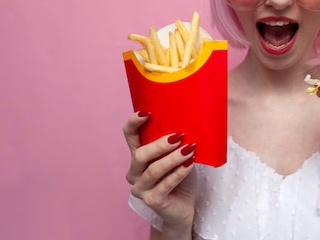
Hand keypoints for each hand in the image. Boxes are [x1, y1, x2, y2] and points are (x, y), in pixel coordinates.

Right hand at [123, 112, 197, 228]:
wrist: (183, 207)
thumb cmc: (180, 178)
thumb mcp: (177, 155)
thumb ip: (175, 142)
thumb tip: (190, 122)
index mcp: (138, 157)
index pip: (129, 136)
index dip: (133, 123)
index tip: (147, 112)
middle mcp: (135, 172)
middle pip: (140, 154)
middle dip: (159, 145)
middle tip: (179, 136)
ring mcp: (141, 188)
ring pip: (154, 170)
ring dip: (173, 158)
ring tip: (190, 150)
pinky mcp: (152, 201)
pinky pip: (166, 184)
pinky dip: (179, 173)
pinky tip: (190, 164)